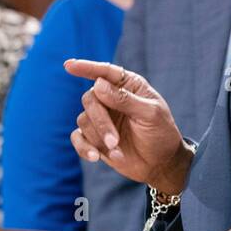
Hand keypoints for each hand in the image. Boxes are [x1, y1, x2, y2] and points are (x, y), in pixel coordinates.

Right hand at [64, 59, 190, 193]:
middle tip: (115, 141)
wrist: (161, 164)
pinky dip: (84, 147)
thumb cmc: (161, 133)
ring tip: (117, 150)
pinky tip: (96, 157)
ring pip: (84, 119)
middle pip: (90, 99)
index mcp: (128, 85)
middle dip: (100, 121)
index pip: (105, 72)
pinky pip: (77, 138)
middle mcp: (111, 98)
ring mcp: (102, 118)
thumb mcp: (150, 114)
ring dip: (98, 138)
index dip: (86, 67)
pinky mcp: (94, 138)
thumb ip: (125, 99)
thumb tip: (98, 84)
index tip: (69, 65)